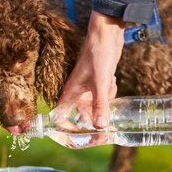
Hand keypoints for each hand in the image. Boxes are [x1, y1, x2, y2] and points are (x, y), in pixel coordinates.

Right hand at [58, 11, 124, 127]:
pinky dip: (109, 91)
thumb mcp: (101, 82)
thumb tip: (100, 127)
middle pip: (81, 115)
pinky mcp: (97, 83)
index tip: (79, 137)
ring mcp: (87, 88)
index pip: (60, 117)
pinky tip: (111, 80)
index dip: (66, 128)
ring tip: (108, 84)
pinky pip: (103, 97)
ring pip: (95, 106)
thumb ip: (100, 105)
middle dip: (94, 118)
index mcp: (70, 92)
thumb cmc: (99, 54)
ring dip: (105, 100)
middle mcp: (76, 93)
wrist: (107, 34)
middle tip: (105, 124)